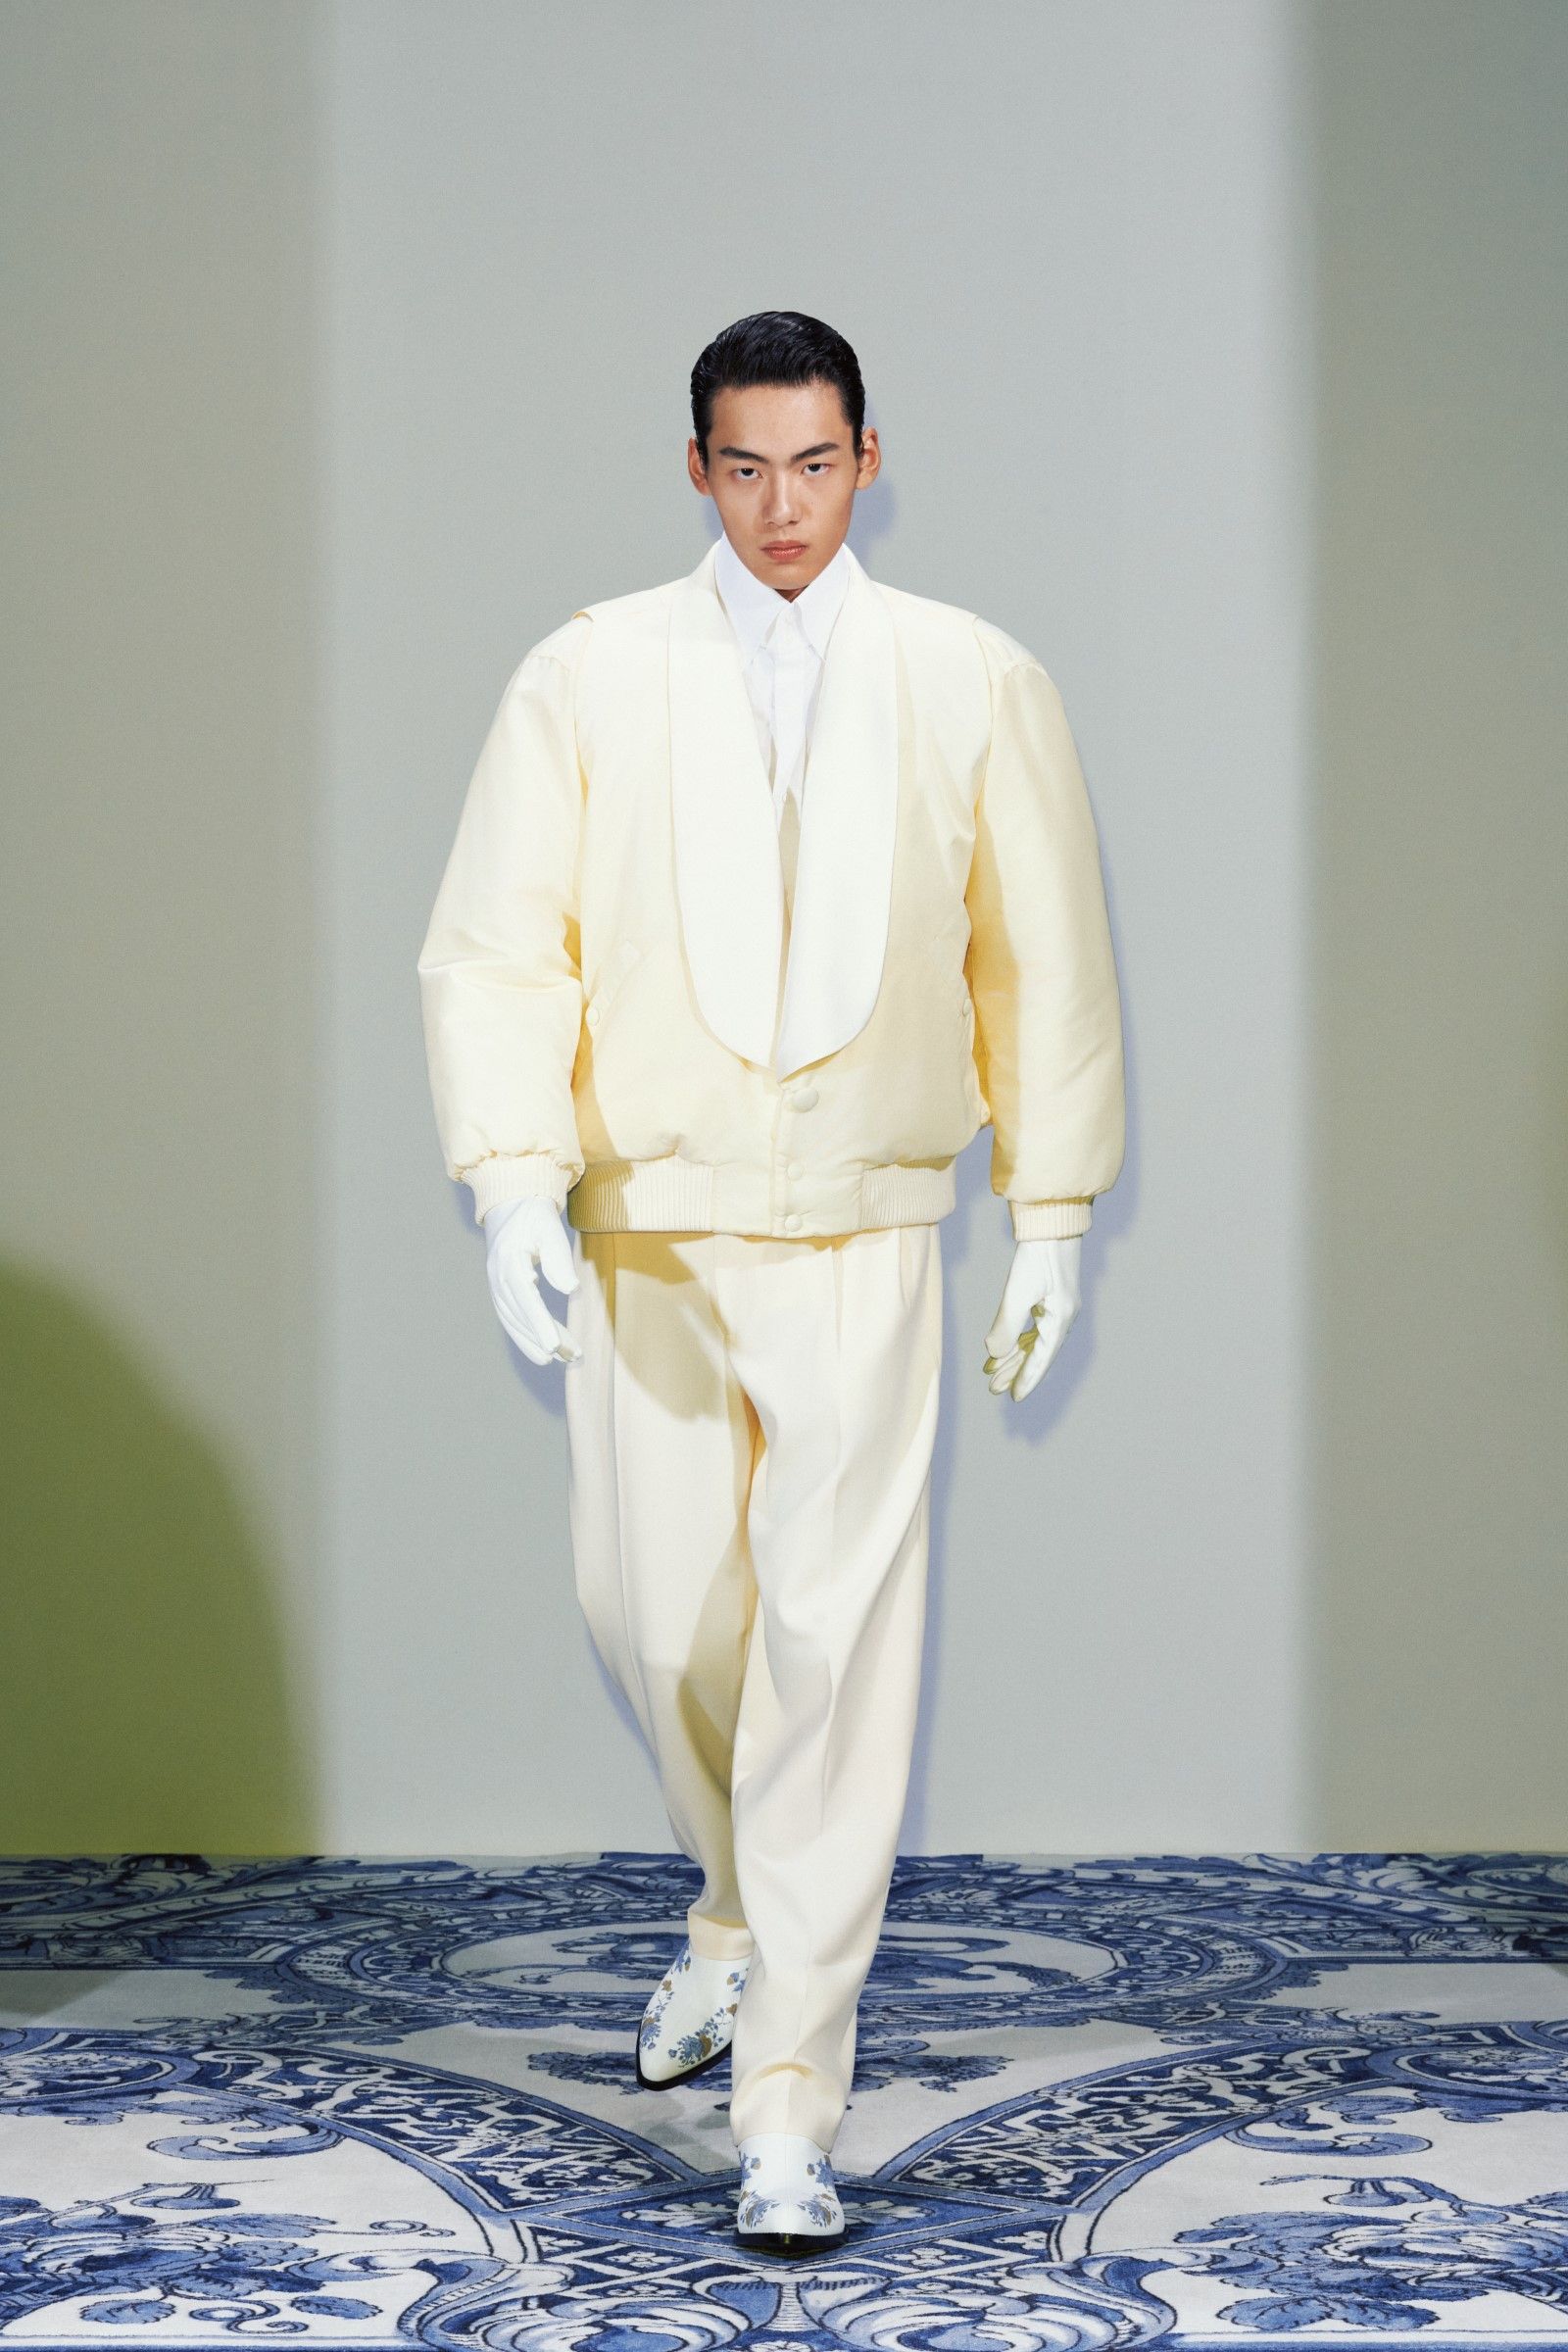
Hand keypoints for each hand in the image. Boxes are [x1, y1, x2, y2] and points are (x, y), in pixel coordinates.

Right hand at [482, 1196, 581, 1366]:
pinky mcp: (500, 1292)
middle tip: (572, 1356)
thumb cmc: (535, 1216)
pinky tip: (545, 1351)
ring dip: (537, 1342)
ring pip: (515, 1322)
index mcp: (509, 1260)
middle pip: (521, 1315)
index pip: (525, 1298)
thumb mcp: (549, 1228)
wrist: (510, 1206)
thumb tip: (570, 1289)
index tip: (553, 1346)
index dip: (539, 1324)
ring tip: (565, 1358)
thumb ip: (558, 1258)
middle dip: (544, 1339)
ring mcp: (496, 1287)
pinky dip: (527, 1337)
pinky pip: (512, 1319)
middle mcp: (497, 1278)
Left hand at [983, 1237, 1080, 1400]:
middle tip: (993, 1389)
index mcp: (1061, 1319)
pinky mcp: (1050, 1296)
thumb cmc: (1038, 1255)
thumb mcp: (1019, 1292)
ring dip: (1012, 1357)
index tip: (1013, 1397)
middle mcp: (1062, 1317)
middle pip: (1036, 1353)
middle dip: (1014, 1371)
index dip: (1027, 1379)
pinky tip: (1002, 1348)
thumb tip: (995, 1353)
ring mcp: (1057, 1307)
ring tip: (990, 1371)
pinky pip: (1033, 1327)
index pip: (1042, 1358)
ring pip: (1033, 1341)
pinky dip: (1016, 1339)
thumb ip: (1007, 1325)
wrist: (1052, 1222)